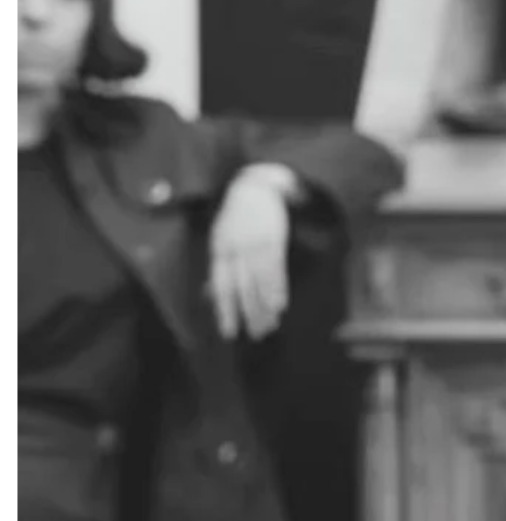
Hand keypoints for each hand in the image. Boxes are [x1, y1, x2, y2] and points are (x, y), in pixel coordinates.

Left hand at [208, 163, 299, 339]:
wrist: (256, 186)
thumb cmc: (239, 216)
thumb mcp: (222, 238)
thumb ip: (221, 266)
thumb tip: (210, 295)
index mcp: (220, 250)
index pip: (222, 286)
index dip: (225, 310)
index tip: (230, 333)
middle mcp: (234, 250)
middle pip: (241, 288)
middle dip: (249, 313)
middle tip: (256, 335)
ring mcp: (253, 245)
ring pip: (257, 282)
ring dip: (264, 306)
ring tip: (270, 326)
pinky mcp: (271, 239)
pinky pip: (273, 269)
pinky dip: (276, 288)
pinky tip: (280, 304)